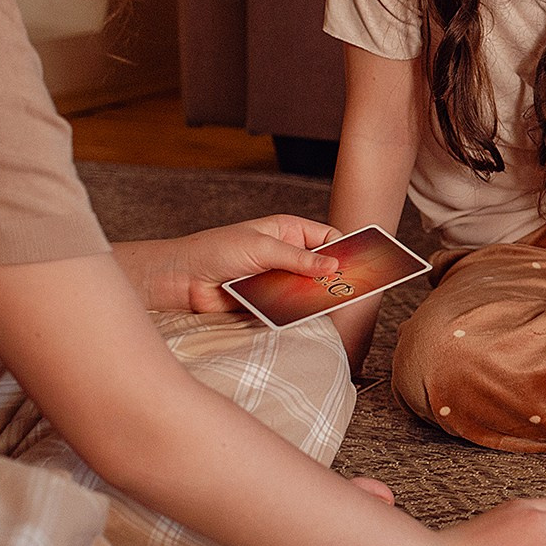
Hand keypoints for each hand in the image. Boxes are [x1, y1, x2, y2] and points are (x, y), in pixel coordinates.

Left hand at [115, 216, 342, 312]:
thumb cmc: (217, 251)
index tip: (364, 262)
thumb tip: (333, 266)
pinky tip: (312, 314)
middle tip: (358, 286)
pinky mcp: (268, 300)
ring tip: (338, 302)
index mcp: (287, 231)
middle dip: (337, 274)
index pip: (327, 237)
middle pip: (321, 265)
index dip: (345, 248)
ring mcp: (277, 278)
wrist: (182, 279)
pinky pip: (291, 306)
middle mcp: (286, 254)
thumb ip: (298, 259)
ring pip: (308, 288)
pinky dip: (300, 310)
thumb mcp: (262, 249)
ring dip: (319, 294)